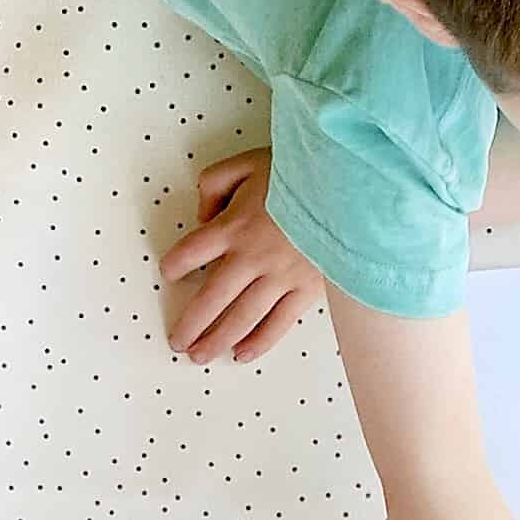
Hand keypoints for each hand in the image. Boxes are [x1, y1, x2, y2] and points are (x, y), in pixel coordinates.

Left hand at [161, 148, 323, 363]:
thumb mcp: (245, 163)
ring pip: (241, 317)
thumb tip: (203, 215)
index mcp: (234, 226)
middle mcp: (252, 258)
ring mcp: (280, 278)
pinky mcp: (306, 290)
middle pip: (211, 297)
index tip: (169, 274)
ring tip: (200, 356)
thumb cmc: (299, 174)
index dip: (175, 265)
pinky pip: (278, 323)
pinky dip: (259, 342)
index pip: (191, 251)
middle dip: (191, 323)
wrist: (349, 190)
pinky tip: (242, 354)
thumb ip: (214, 184)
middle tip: (177, 341)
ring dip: (217, 340)